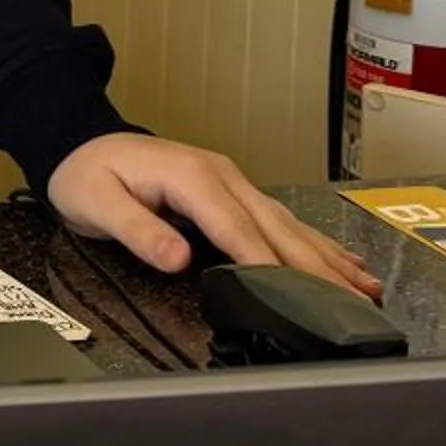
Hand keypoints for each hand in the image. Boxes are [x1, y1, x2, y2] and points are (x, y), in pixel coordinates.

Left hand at [46, 133, 379, 298]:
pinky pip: (280, 220)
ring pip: (288, 224)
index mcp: (192, 176)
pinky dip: (314, 243)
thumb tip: (177, 257)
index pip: (237, 227)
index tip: (297, 295)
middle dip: (317, 268)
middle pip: (277, 227)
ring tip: (364, 287)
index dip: (267, 262)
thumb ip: (137, 230)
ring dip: (327, 257)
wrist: (81, 142)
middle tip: (353, 303)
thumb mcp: (96, 202)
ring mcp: (232, 182)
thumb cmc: (87, 174)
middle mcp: (222, 176)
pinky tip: (341, 261)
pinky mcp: (234, 192)